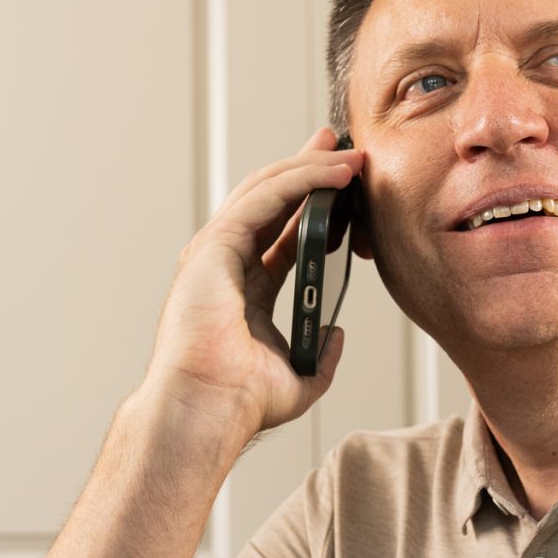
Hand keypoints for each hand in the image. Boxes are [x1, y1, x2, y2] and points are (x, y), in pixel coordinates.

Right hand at [142, 125, 361, 441]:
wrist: (209, 408)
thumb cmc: (240, 401)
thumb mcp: (299, 377)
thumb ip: (321, 355)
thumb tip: (337, 334)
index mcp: (242, 290)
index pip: (279, 233)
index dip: (310, 205)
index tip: (341, 187)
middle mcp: (225, 264)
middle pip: (270, 201)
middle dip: (306, 169)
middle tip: (341, 149)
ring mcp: (216, 252)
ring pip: (267, 190)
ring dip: (309, 167)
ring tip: (348, 153)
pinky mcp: (216, 246)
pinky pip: (265, 197)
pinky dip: (302, 179)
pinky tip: (334, 172)